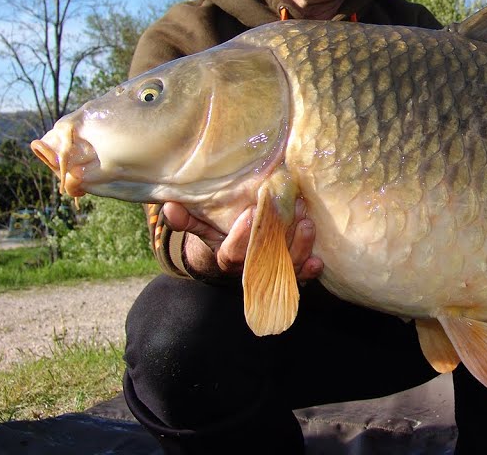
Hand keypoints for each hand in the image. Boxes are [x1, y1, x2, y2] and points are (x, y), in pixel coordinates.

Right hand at [160, 201, 323, 281]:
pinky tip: (318, 261)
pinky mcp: (290, 276)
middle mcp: (251, 271)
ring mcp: (272, 275)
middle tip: (292, 212)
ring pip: (286, 267)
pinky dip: (309, 271)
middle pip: (266, 260)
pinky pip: (300, 278)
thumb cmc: (222, 236)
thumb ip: (189, 219)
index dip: (241, 236)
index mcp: (228, 258)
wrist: (239, 257)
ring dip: (299, 247)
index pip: (233, 252)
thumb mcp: (205, 228)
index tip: (251, 212)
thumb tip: (168, 207)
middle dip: (279, 237)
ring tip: (307, 224)